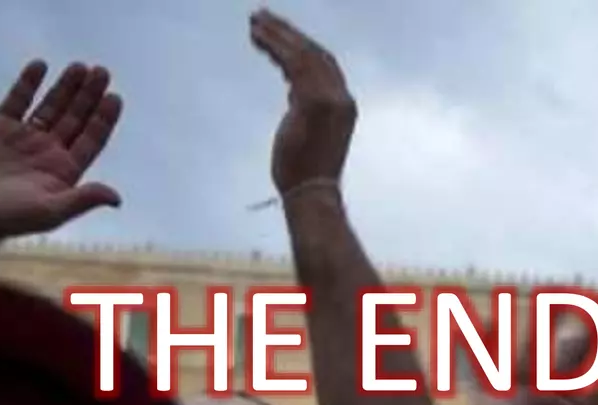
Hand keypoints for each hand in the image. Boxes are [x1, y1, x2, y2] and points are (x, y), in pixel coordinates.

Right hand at [0, 62, 123, 241]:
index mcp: (64, 171)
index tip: (114, 97)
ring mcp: (25, 138)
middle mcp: (48, 152)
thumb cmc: (7, 218)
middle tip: (102, 72)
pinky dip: (28, 84)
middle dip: (89, 96)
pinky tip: (41, 66)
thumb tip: (117, 198)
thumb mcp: (50, 211)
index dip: (103, 119)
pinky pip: (18, 100)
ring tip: (80, 66)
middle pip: (75, 118)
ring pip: (50, 106)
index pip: (90, 140)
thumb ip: (82, 200)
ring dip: (66, 87)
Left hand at [251, 9, 355, 191]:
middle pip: (314, 52)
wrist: (311, 193)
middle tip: (260, 15)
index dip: (301, 43)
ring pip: (302, 53)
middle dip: (287, 31)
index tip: (279, 31)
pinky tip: (257, 38)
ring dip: (276, 34)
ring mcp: (329, 99)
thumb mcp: (309, 130)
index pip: (324, 63)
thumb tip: (294, 90)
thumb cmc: (305, 170)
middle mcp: (341, 97)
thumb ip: (305, 106)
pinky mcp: (312, 102)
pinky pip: (292, 63)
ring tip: (253, 21)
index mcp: (343, 104)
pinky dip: (274, 47)